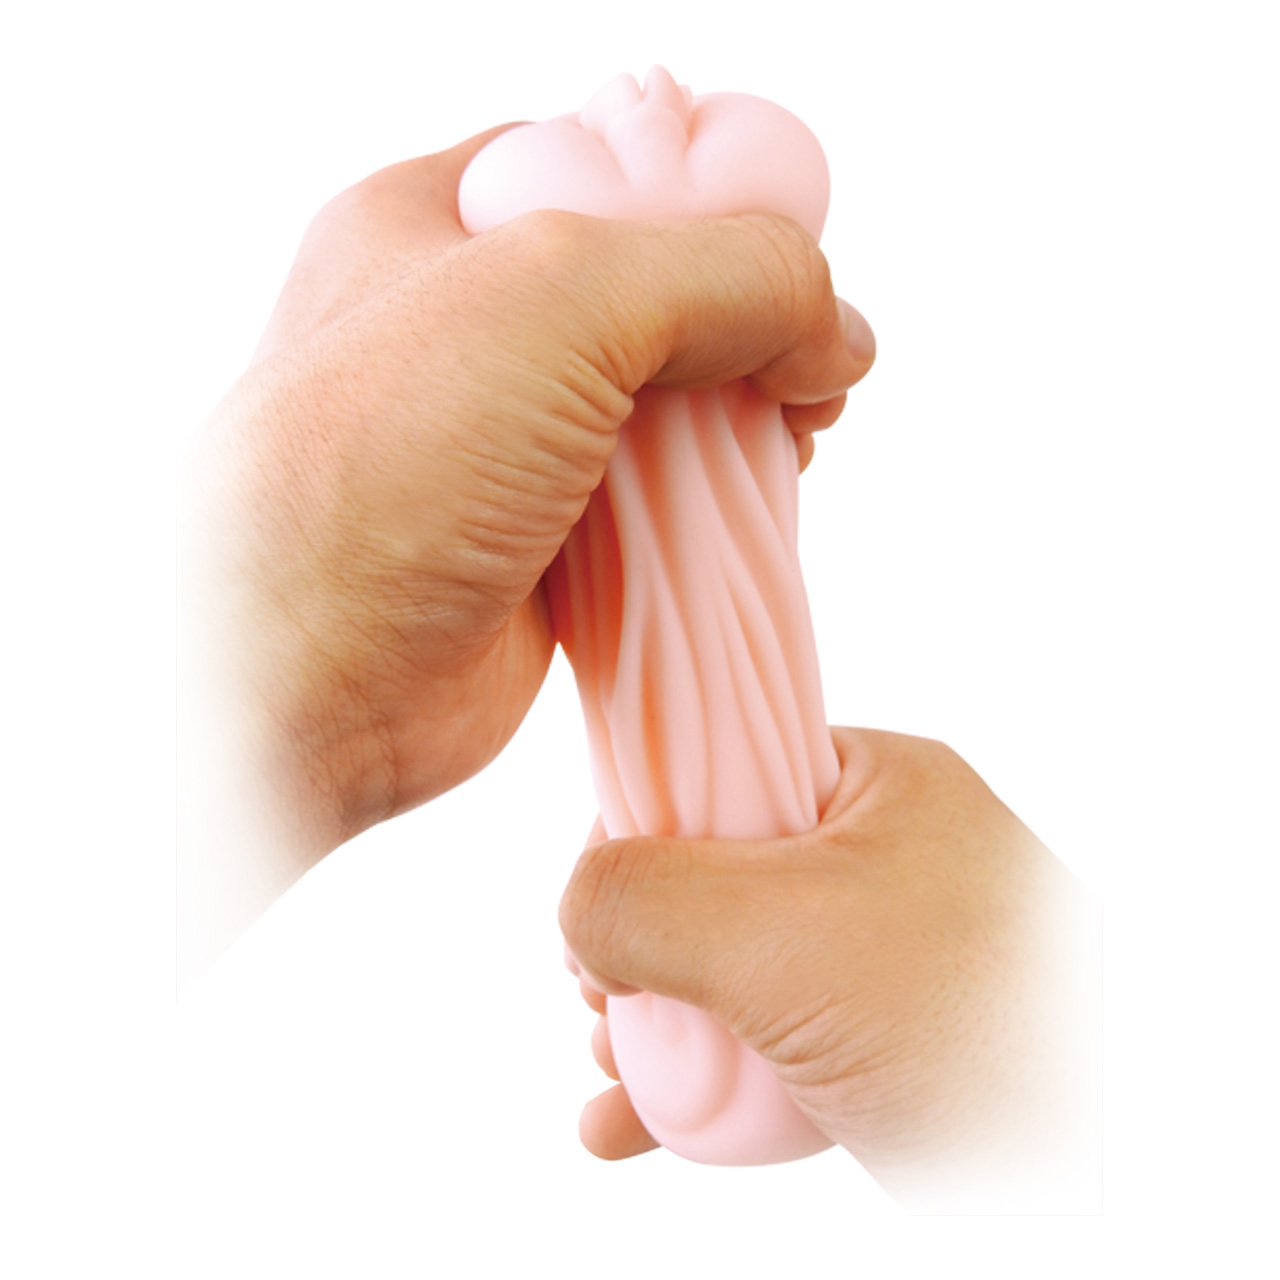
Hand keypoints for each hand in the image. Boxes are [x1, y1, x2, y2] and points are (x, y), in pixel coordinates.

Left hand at [179, 127, 874, 981]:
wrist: (300, 684)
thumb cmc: (375, 475)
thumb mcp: (555, 303)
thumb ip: (720, 277)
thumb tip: (836, 330)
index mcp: (434, 224)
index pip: (601, 164)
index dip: (706, 196)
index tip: (786, 250)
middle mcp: (468, 330)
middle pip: (651, 293)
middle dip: (745, 323)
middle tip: (806, 365)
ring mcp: (507, 443)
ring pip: (664, 405)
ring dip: (741, 420)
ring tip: (793, 438)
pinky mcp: (544, 541)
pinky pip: (658, 503)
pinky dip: (716, 505)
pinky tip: (754, 507)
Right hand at [560, 728, 1099, 1211]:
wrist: (1099, 1164)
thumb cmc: (973, 1022)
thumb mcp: (780, 936)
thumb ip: (647, 899)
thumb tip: (579, 912)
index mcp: (872, 783)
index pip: (721, 767)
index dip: (639, 827)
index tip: (594, 898)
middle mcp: (876, 854)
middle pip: (710, 874)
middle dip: (636, 943)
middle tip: (597, 994)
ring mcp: (876, 949)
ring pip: (729, 965)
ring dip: (654, 1020)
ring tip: (611, 1068)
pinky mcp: (875, 1034)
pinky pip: (762, 1036)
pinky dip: (692, 1080)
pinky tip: (629, 1126)